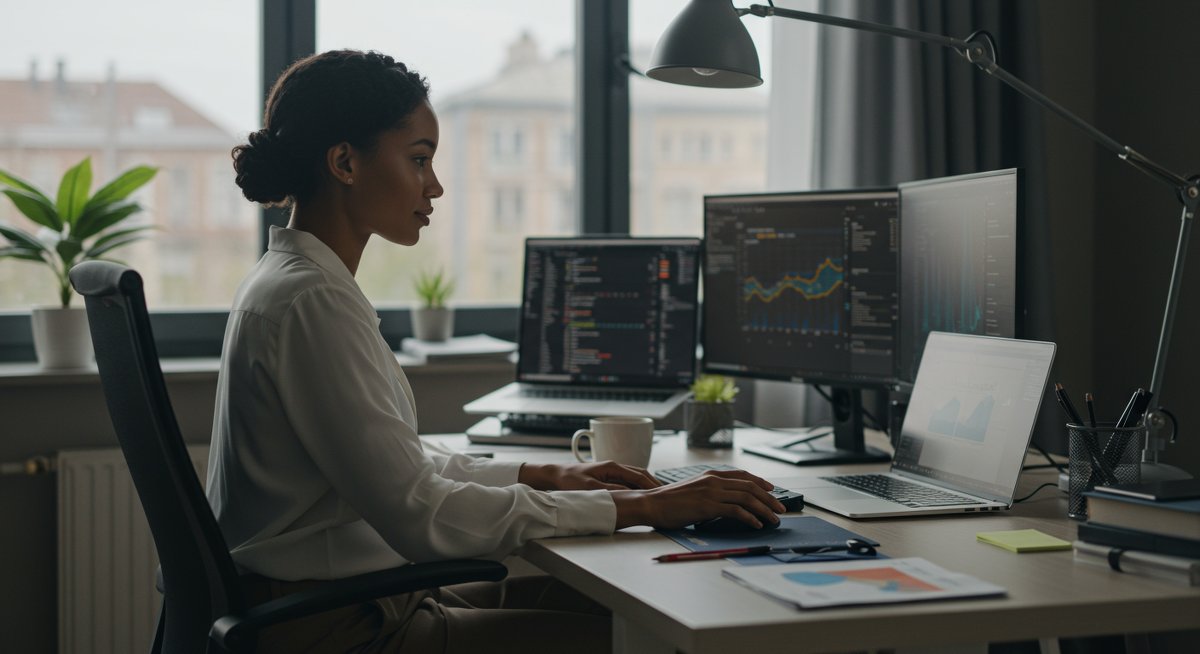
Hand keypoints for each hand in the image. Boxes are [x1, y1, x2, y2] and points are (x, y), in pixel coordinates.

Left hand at [518, 461, 660, 491]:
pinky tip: (642, 497)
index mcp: (612, 467)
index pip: (639, 476)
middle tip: (669, 496)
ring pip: (636, 478)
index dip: (653, 486)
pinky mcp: (608, 477)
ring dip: (648, 486)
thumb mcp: (589, 488)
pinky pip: (629, 481)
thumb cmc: (569, 481)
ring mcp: (612, 471)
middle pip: (642, 475)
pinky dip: (638, 488)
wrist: (555, 475)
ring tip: (660, 497)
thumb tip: (628, 495)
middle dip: (655, 485)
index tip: (664, 495)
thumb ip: (609, 491)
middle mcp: (615, 467)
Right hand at [611, 469, 786, 529]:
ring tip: (773, 519)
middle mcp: (714, 480)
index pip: (742, 475)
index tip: (771, 489)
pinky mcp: (709, 506)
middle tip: (780, 509)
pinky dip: (750, 517)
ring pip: (747, 498)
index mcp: (710, 475)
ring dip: (764, 509)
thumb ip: (710, 492)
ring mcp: (712, 492)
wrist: (652, 503)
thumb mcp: (693, 491)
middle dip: (768, 498)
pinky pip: (736, 510)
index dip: (760, 482)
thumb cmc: (670, 502)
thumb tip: (726, 503)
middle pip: (750, 486)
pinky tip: (757, 524)